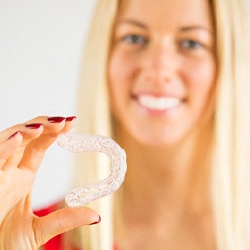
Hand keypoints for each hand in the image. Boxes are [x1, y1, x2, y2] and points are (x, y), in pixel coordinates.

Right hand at [0, 116, 99, 248]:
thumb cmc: (6, 246)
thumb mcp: (40, 231)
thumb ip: (66, 220)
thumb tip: (96, 216)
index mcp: (21, 178)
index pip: (38, 147)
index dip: (53, 133)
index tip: (72, 123)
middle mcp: (9, 172)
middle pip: (26, 139)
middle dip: (44, 126)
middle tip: (64, 122)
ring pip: (9, 143)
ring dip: (26, 132)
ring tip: (44, 127)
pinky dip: (3, 147)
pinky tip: (18, 137)